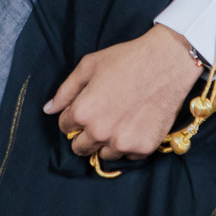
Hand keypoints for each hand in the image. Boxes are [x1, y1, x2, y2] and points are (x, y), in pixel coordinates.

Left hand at [43, 25, 203, 161]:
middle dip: (85, 135)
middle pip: (80, 148)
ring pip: (104, 154)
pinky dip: (129, 144)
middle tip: (102, 118)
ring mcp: (122, 142)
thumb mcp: (89, 66)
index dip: (73, 117)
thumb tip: (48, 109)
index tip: (87, 108)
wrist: (167, 62)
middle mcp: (100, 132)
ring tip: (120, 121)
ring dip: (107, 142)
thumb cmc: (126, 59)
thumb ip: (65, 91)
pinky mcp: (143, 147)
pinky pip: (128, 156)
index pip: (65, 127)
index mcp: (82, 112)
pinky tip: (136, 125)